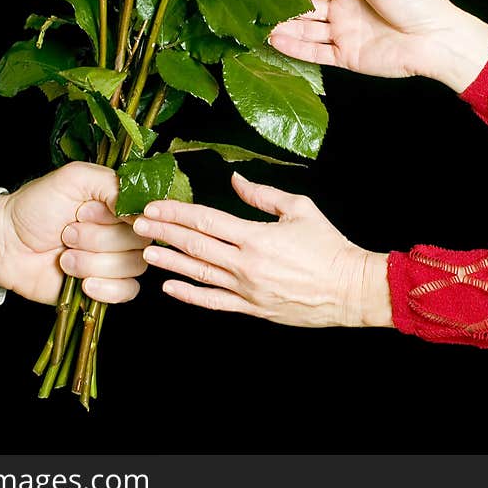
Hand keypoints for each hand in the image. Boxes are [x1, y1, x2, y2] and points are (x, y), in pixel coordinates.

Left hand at [0, 161, 150, 304]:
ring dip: (92, 262)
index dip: (123, 218)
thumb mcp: (76, 179)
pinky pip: (126, 292)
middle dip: (98, 239)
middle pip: (140, 242)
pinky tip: (83, 283)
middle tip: (67, 232)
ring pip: (131, 267)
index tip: (87, 213)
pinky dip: (105, 288)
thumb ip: (113, 185)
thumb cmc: (37, 205)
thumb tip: (140, 208)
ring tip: (65, 256)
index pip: (149, 214)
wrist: (6, 243)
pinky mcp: (106, 287)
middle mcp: (124, 232)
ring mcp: (116, 260)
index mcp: (121, 204)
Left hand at [134, 172, 392, 327]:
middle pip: (194, 245)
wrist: (350, 288)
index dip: (176, 212)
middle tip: (137, 224)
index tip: (154, 207)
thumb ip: (262, 194)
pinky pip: (214, 302)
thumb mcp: (299, 208)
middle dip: (163, 233)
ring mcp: (247, 290)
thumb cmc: (328, 246)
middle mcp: (245, 264)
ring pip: (198, 274)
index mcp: (255, 236)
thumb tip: (234, 179)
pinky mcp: (252, 308)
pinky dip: (190, 295)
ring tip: (146, 252)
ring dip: (170, 262)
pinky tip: (170, 287)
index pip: (205, 220)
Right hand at [270, 0, 487, 92]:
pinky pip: (316, 54)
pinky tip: (276, 41)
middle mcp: (344, 10)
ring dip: (284, 27)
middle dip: (283, 5)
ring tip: (260, 23)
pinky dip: (295, 48)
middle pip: (306, 7)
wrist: (436, 40)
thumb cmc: (416, 4)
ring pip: (306, 31)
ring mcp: (344, 34)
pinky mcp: (346, 57)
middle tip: (257, 2)